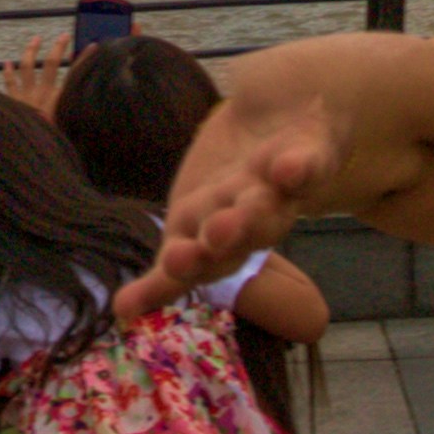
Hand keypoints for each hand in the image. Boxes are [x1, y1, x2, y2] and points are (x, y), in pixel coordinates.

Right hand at [140, 91, 326, 310]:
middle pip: (238, 236)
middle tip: (208, 241)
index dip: (174, 277)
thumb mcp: (192, 218)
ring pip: (272, 207)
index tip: (146, 289)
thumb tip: (120, 313)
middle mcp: (251, 219)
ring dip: (255, 215)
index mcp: (217, 235)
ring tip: (232, 217)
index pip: (195, 262)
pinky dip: (301, 169)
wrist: (284, 119)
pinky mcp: (314, 154)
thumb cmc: (233, 182)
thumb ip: (168, 268)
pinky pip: (311, 165)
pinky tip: (289, 169)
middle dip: (223, 240)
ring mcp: (285, 190)